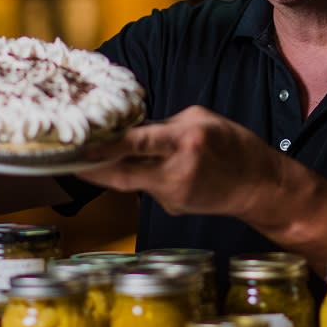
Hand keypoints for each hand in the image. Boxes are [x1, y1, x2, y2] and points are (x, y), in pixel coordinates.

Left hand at [77, 105, 286, 218]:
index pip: (136, 144)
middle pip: (121, 174)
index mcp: (184, 142)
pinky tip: (159, 170)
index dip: (104, 147)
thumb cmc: (233, 146)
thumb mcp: (201, 120)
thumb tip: (129, 129)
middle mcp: (176, 170)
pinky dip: (145, 176)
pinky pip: (148, 188)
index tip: (79, 145)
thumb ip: (162, 126)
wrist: (260, 186)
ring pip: (131, 181)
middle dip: (91, 168)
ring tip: (103, 156)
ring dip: (118, 168)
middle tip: (67, 158)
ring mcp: (173, 194)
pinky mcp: (173, 206)